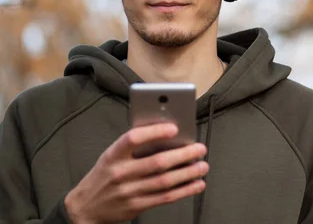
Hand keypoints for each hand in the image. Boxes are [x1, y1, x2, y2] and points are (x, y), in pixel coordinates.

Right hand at [64, 123, 207, 223]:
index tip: (174, 128)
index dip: (154, 132)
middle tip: (200, 149)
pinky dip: (184, 190)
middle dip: (183, 155)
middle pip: (157, 162)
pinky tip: (196, 184)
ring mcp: (128, 191)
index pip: (132, 139)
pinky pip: (165, 197)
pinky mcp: (136, 206)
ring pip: (165, 181)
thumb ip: (134, 146)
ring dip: (188, 173)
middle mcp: (120, 173)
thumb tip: (167, 135)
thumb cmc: (104, 175)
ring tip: (203, 166)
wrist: (85, 207)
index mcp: (112, 155)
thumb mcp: (111, 156)